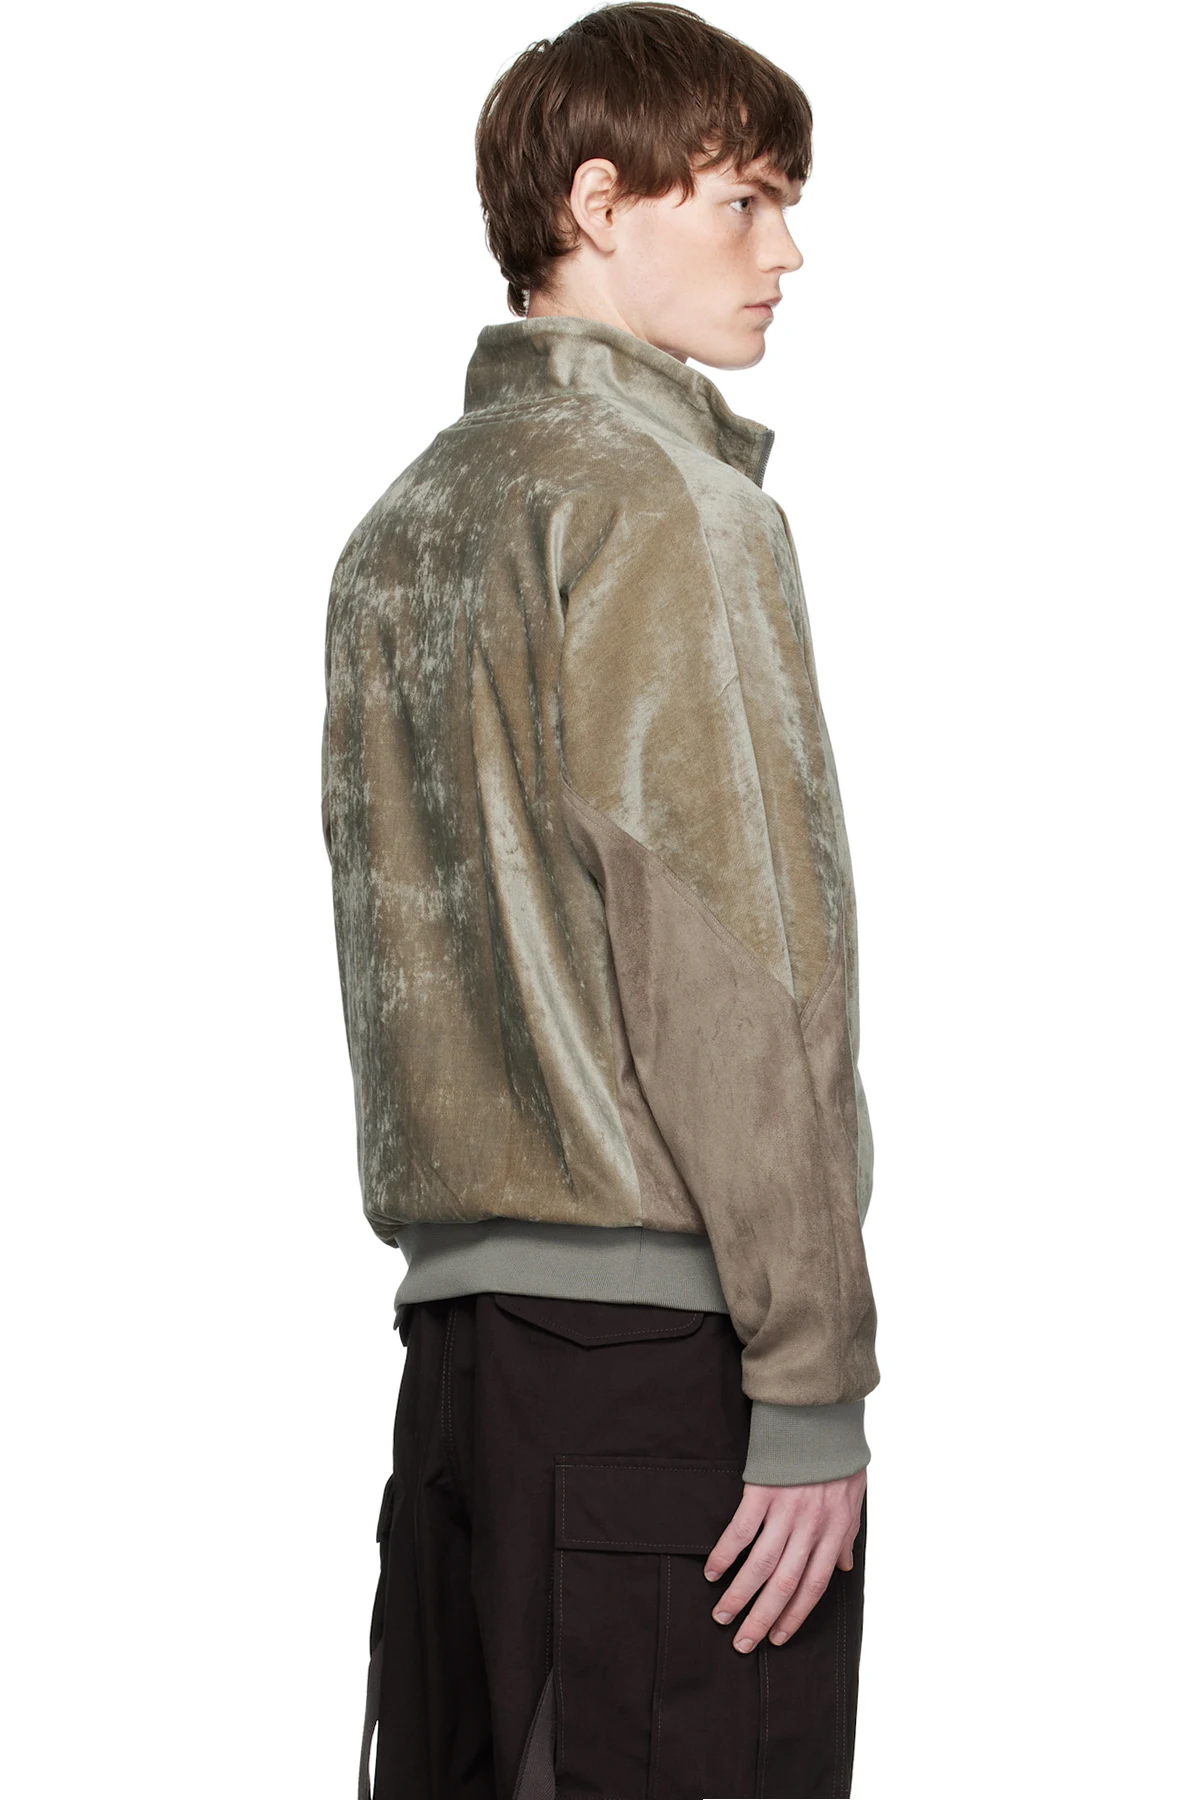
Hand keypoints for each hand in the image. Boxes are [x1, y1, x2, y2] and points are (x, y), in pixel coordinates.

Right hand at [703, 1467, 866, 1651]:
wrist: (821, 1413)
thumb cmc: (838, 1456)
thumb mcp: (854, 1498)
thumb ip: (847, 1536)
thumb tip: (845, 1568)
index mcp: (833, 1532)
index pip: (814, 1586)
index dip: (795, 1616)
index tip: (778, 1638)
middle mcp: (809, 1527)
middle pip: (784, 1584)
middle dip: (763, 1618)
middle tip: (744, 1644)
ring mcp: (785, 1510)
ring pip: (761, 1564)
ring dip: (740, 1595)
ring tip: (723, 1616)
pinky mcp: (761, 1491)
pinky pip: (740, 1531)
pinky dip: (725, 1555)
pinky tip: (713, 1573)